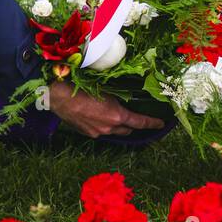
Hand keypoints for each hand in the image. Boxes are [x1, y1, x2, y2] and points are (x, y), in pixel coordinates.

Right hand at [47, 80, 164, 138]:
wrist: (59, 96)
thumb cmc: (84, 87)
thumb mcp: (108, 89)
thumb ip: (120, 97)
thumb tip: (129, 97)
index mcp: (117, 116)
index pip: (140, 122)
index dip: (152, 123)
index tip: (161, 123)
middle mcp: (109, 128)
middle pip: (128, 130)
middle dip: (134, 125)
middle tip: (137, 118)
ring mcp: (98, 133)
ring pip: (115, 132)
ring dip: (119, 126)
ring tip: (117, 117)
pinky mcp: (88, 134)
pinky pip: (102, 132)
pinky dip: (106, 126)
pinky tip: (100, 117)